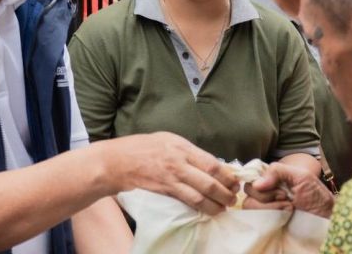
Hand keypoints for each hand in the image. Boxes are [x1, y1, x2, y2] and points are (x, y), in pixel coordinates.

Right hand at [100, 132, 238, 214]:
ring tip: (224, 208)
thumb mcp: (167, 140)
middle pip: (210, 180)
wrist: (116, 161)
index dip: (228, 175)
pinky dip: (200, 207)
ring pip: (200, 195)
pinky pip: (187, 201)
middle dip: (226, 192)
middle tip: (233, 197)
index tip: (234, 181)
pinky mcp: (164, 190)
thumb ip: (187, 150)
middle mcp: (178, 161)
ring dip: (216, 204)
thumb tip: (209, 163)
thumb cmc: (141, 148)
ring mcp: (171, 177)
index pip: (212, 162)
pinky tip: (208, 210)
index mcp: (182, 146)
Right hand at [242, 162, 334, 217]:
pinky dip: (268, 216)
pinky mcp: (264, 223)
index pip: (252, 175)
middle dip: (268, 193)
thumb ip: (278, 171)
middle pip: (249, 189)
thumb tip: (256, 184)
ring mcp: (263, 209)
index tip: (275, 185)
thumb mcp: (301, 176)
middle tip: (286, 196)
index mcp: (272, 179)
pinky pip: (253, 218)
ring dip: (270, 206)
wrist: (324, 220)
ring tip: (288, 208)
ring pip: (249, 204)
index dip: (259, 180)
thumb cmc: (316, 196)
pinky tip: (283, 216)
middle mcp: (265, 192)